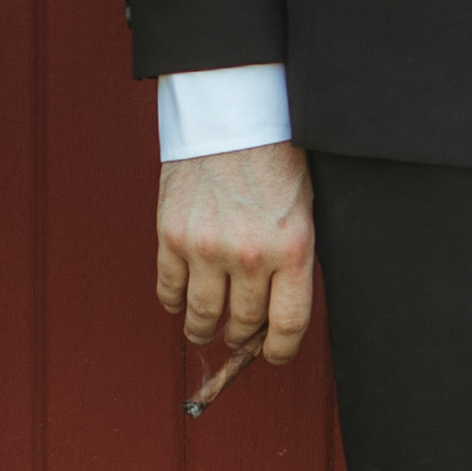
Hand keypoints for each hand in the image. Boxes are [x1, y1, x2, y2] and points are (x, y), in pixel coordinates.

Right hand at [156, 140, 319, 372]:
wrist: (232, 115)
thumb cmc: (274, 161)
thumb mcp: (303, 213)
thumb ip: (292, 263)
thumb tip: (275, 316)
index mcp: (292, 249)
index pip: (288, 326)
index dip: (280, 351)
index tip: (273, 354)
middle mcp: (250, 255)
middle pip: (243, 325)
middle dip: (242, 337)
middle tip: (238, 335)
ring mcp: (207, 247)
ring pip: (202, 316)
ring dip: (203, 329)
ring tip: (205, 327)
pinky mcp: (172, 235)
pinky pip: (168, 291)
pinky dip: (174, 303)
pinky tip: (181, 301)